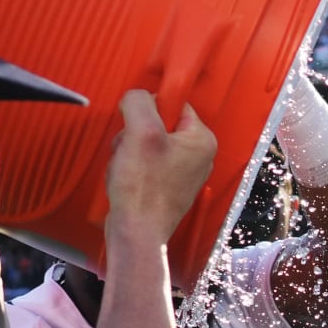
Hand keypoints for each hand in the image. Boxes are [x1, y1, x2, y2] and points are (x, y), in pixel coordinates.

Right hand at [103, 90, 216, 249]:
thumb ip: (140, 102)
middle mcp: (197, 155)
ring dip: (128, 150)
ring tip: (127, 166)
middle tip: (130, 149)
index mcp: (201, 140)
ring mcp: (182, 172)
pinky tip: (126, 179)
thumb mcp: (141, 132)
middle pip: (157, 123)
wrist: (137, 231)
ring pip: (146, 143)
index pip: (174, 104)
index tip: (138, 124)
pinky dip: (129, 167)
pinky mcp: (166, 186)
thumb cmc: (144, 189)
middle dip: (135, 133)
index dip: (150, 109)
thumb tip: (137, 96)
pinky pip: (143, 163)